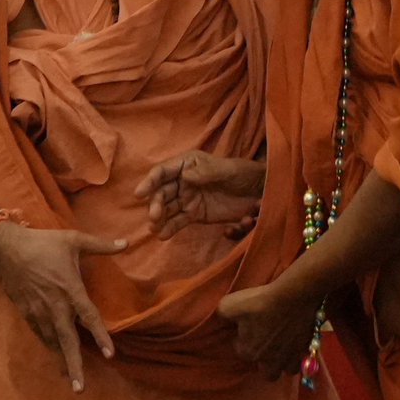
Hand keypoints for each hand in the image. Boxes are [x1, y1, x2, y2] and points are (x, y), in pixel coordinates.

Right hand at [0, 223, 123, 391]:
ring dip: (62, 361)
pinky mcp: (27, 313)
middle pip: (67, 340)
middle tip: (80, 388)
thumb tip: (127, 243)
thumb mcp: (73, 239)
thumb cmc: (43, 243)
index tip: (110, 354)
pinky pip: (41, 335)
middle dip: (74, 364)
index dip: (100, 336)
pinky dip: (50, 348)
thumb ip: (101, 245)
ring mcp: (39, 312)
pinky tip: (57, 357)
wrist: (5, 250)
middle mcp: (55, 306)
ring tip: (71, 380)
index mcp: (69, 289)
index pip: (89, 316)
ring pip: (53, 342)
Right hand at [135, 150, 263, 239]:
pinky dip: (170, 228)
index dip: (150, 181)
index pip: (163, 171)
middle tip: (154, 216)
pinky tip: (163, 235)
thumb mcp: (227, 170)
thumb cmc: (243, 173)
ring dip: (159, 218)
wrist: (259, 191)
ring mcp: (188, 198)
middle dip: (155, 204)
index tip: (139, 194)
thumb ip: (206, 172)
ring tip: (155, 229)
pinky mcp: (194, 214)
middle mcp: (183, 180)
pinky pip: (178, 221)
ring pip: (167, 208)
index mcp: (188, 164)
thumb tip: (185, 175)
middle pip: (162, 192)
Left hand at [218, 282, 320, 379]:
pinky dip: (297, 357)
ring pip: (284, 371)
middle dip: (264, 361)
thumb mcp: (230, 304)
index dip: (242, 339)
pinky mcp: (304, 350)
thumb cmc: (260, 302)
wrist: (293, 296)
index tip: (246, 327)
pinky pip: (301, 362)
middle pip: (265, 371)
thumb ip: (221, 315)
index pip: (241, 351)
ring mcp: (288, 358)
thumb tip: (221, 319)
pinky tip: (295, 346)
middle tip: (265, 343)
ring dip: (282, 363)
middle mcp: (268, 361)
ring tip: (281, 349)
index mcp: (248, 352)